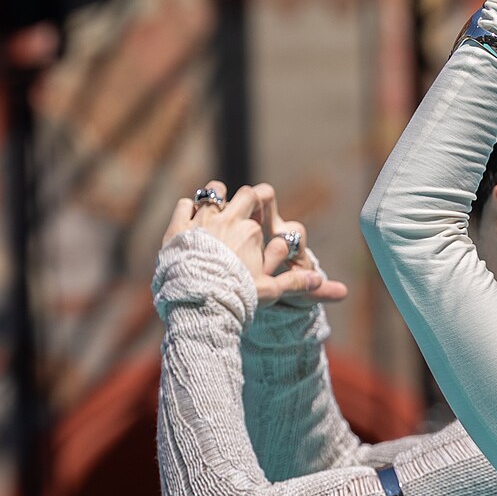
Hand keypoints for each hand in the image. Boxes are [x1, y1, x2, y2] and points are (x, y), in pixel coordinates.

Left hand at [162, 183, 347, 307]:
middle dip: (248, 198)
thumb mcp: (270, 291)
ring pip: (212, 192)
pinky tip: (191, 222)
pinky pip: (185, 205)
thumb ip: (294, 282)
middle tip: (246, 209)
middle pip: (243, 193)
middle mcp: (227, 220)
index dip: (263, 217)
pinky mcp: (178, 228)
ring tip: (217, 211)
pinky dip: (189, 210)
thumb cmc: (238, 297)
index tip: (261, 227)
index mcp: (251, 231)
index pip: (263, 212)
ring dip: (217, 197)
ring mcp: (201, 221)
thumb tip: (318, 279)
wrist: (200, 302)